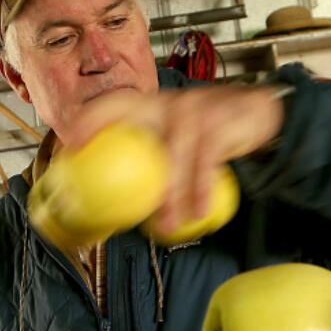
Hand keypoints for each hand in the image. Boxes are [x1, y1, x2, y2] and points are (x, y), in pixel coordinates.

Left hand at [67, 86, 283, 233]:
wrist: (258, 112)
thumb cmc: (210, 129)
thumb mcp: (180, 134)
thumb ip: (156, 155)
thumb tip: (124, 199)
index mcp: (153, 106)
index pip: (114, 105)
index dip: (90, 120)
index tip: (72, 145)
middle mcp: (169, 103)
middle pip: (137, 124)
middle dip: (119, 152)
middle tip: (111, 194)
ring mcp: (194, 111)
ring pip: (175, 156)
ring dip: (171, 195)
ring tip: (165, 226)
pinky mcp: (219, 124)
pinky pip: (206, 163)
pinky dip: (202, 190)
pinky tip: (198, 212)